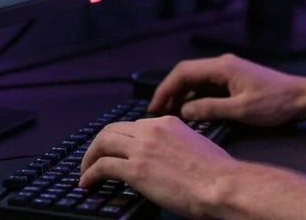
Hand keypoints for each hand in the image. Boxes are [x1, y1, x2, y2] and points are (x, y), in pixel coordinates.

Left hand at [79, 114, 236, 217]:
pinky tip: (86, 183)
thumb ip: (177, 144)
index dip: (120, 139)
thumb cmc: (216, 171)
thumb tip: (169, 158)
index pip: (134, 126)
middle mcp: (151, 130)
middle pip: (113, 129)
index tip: (115, 151)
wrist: (219, 183)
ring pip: (103, 143)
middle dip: (99, 144)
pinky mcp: (136, 169)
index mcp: (166, 122)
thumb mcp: (195, 145)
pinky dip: (90, 174)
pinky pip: (103, 166)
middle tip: (92, 159)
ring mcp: (142, 148)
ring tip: (85, 172)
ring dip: (89, 157)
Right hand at [149, 52, 305, 126]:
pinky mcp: (235, 79)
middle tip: (158, 112)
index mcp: (222, 67)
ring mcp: (230, 70)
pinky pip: (208, 84)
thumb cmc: (274, 103)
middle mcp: (223, 64)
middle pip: (188, 73)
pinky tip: (192, 111)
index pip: (184, 72)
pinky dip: (196, 95)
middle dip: (170, 90)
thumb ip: (211, 109)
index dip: (166, 88)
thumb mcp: (241, 111)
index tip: (154, 106)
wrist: (301, 97)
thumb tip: (184, 111)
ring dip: (182, 94)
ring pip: (197, 78)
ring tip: (171, 114)